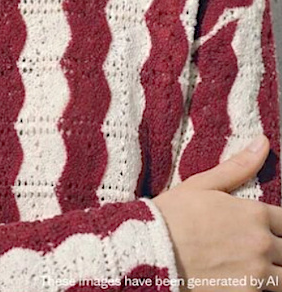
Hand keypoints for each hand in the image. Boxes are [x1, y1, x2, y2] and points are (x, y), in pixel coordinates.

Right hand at [153, 135, 281, 291]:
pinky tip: (246, 281)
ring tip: (259, 269)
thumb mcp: (202, 184)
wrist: (151, 251)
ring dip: (276, 272)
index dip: (278, 226)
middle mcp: (261, 242)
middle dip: (277, 249)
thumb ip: (238, 167)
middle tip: (255, 247)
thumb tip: (263, 142)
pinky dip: (263, 288)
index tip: (268, 229)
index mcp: (254, 213)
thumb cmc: (173, 215)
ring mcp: (257, 272)